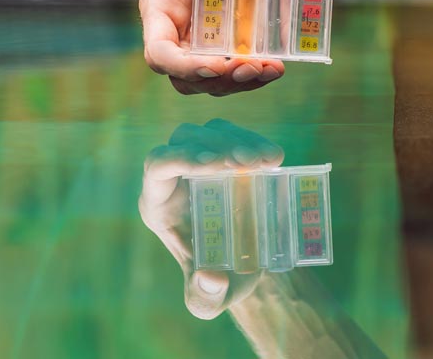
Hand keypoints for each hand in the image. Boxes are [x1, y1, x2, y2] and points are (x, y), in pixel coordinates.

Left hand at [138, 119, 284, 318]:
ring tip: (267, 161)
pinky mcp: (226, 155)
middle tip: (247, 162)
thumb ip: (204, 297)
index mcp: (159, 205)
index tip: (213, 165)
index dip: (179, 158)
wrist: (243, 268)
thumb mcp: (208, 301)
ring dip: (239, 140)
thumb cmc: (217, 283)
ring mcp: (201, 162)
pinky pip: (235, 136)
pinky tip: (276, 158)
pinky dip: (256, 141)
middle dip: (217, 145)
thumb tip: (211, 277)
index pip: (157, 167)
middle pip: (184, 139)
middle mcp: (175, 178)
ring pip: (212, 131)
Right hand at [140, 0, 288, 94]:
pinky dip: (256, 78)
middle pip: (184, 77)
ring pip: (211, 84)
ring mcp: (206, 43)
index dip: (182, 66)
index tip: (217, 64)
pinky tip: (278, 66)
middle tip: (250, 67)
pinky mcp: (233, 47)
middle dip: (216, 81)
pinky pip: (237, 75)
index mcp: (162, 5)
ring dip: (239, 85)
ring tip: (269, 69)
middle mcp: (179, 30)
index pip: (159, 51)